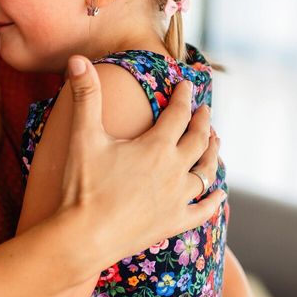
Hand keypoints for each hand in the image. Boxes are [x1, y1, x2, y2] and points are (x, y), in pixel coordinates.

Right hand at [58, 56, 226, 266]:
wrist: (84, 237)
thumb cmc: (83, 186)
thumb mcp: (83, 136)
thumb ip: (85, 95)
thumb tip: (77, 59)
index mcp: (156, 146)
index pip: (178, 114)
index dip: (184, 97)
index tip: (187, 85)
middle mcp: (174, 170)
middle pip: (198, 141)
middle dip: (203, 122)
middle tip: (206, 111)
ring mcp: (177, 199)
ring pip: (206, 172)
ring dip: (212, 155)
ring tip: (215, 143)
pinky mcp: (175, 224)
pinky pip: (203, 210)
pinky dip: (214, 200)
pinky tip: (220, 194)